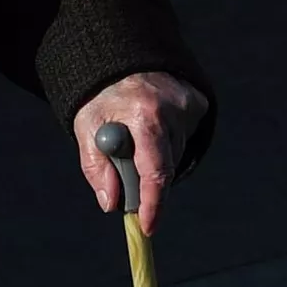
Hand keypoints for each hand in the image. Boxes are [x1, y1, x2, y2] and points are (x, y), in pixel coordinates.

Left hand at [73, 71, 209, 236]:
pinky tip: (153, 125)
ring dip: (155, 160)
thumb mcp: (86, 129)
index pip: (154, 169)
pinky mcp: (199, 103)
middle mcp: (172, 108)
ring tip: (136, 137)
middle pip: (166, 167)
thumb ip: (97, 168)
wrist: (122, 61)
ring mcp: (189, 104)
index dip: (152, 203)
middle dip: (146, 182)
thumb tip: (111, 203)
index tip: (148, 225)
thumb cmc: (100, 99)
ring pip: (176, 155)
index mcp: (143, 114)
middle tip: (126, 174)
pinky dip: (168, 142)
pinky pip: (185, 139)